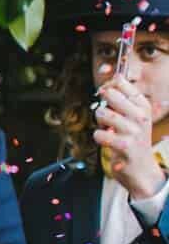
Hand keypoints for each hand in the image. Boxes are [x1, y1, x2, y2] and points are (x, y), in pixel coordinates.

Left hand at [92, 74, 165, 199]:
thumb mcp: (133, 116)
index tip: (103, 92)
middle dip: (101, 103)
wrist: (141, 168)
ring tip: (107, 129)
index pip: (121, 83)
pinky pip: (100, 134)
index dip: (107, 85)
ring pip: (102, 113)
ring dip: (99, 122)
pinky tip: (107, 141)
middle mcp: (141, 116)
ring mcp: (134, 131)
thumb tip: (112, 76)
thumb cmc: (132, 139)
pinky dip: (99, 137)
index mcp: (143, 106)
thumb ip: (122, 98)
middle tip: (105, 114)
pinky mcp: (125, 146)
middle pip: (111, 94)